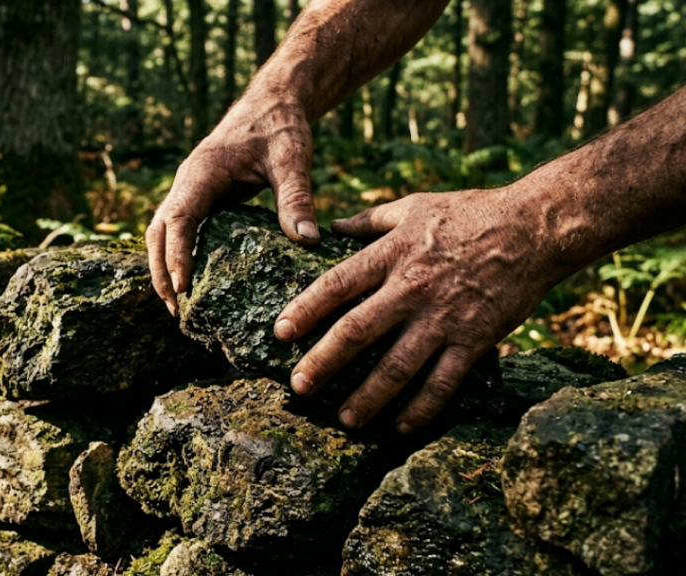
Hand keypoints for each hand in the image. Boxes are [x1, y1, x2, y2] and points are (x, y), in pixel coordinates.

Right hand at [147, 93, 318, 315]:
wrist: (272, 103)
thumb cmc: (280, 127)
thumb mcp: (293, 159)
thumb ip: (297, 198)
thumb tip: (308, 241)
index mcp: (202, 172)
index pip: (179, 218)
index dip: (177, 253)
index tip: (182, 287)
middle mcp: (186, 182)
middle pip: (158, 231)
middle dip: (161, 271)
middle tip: (175, 309)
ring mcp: (188, 190)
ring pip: (162, 232)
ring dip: (163, 267)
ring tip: (177, 305)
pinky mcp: (198, 198)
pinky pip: (178, 231)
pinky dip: (176, 256)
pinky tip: (190, 283)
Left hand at [274, 187, 561, 432]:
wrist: (534, 229)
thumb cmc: (469, 213)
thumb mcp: (413, 206)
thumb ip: (369, 220)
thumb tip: (330, 227)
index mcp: (392, 255)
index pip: (336, 286)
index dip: (305, 310)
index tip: (280, 333)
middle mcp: (412, 289)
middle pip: (357, 332)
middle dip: (323, 363)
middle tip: (299, 387)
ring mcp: (444, 318)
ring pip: (397, 367)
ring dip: (367, 398)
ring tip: (344, 419)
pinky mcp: (474, 340)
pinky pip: (443, 382)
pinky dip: (421, 409)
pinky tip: (401, 427)